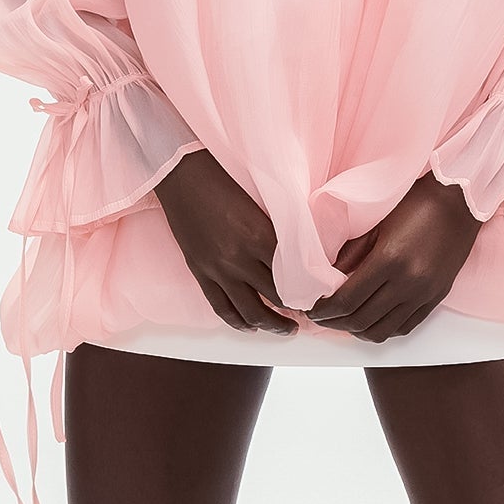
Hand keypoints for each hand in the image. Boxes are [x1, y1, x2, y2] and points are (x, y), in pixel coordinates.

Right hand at [153, 151, 297, 333]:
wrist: (182, 174)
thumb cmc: (223, 179)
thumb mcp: (259, 204)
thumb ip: (277, 231)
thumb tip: (300, 254)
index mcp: (259, 236)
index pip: (294, 275)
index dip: (310, 290)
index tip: (321, 295)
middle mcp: (239, 258)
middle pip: (276, 297)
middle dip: (296, 310)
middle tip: (310, 312)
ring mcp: (217, 269)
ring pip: (250, 311)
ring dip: (272, 325)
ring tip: (287, 328)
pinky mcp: (200, 273)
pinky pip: (221, 308)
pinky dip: (238, 322)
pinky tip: (251, 326)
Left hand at [305, 171, 482, 343]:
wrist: (459, 200)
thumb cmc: (415, 203)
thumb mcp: (377, 222)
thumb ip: (351, 252)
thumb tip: (327, 277)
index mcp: (390, 259)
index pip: (347, 300)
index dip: (324, 310)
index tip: (311, 308)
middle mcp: (408, 282)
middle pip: (361, 320)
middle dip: (334, 322)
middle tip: (321, 316)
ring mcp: (424, 294)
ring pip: (382, 331)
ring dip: (357, 331)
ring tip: (343, 320)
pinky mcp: (436, 298)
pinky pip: (404, 328)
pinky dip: (383, 330)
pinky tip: (370, 320)